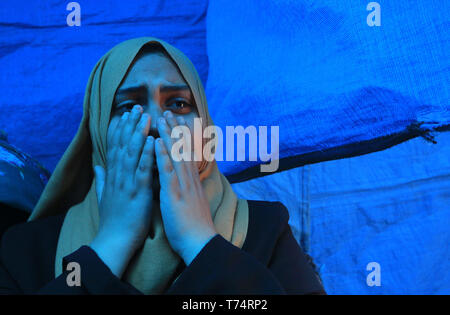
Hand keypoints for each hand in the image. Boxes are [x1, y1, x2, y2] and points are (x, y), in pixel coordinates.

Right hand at [90, 105, 153, 277]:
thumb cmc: (114, 220)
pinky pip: (142, 170)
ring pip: (132, 154)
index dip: (120, 130)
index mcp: (114, 176)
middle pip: (123, 146)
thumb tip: (98, 165)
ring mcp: (127, 183)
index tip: (125, 114)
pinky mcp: (137, 192)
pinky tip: (150, 141)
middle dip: (130, 125)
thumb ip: (102, 179)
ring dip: (138, 134)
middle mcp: (119, 176)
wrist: (116, 241)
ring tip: (145, 117)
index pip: (116, 148)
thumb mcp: (105, 197)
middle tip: (136, 107)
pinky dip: (146, 155)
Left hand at [155, 110, 216, 264]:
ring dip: (169, 134)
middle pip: (183, 149)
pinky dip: (163, 154)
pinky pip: (168, 171)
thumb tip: (184, 182)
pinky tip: (158, 141)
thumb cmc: (194, 227)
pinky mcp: (175, 194)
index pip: (186, 154)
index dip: (180, 138)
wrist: (201, 242)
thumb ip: (187, 190)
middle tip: (168, 111)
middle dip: (175, 129)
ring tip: (162, 117)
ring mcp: (183, 185)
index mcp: (191, 181)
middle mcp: (189, 179)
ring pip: (176, 154)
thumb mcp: (191, 203)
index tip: (174, 123)